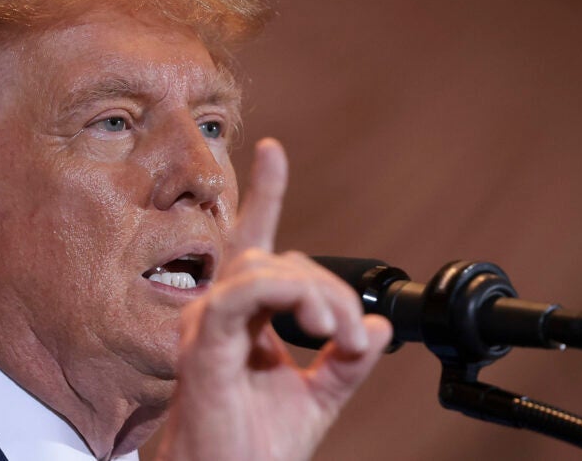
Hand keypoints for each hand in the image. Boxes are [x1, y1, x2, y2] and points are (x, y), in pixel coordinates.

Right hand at [156, 138, 392, 460]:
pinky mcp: (203, 344)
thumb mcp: (318, 397)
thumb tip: (378, 330)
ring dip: (315, 296)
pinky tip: (310, 323)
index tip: (273, 151)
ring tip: (336, 337)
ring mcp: (207, 325)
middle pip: (280, 260)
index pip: (253, 243)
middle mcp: (219, 313)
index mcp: (243, 318)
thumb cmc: (256, 445)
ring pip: (263, 269)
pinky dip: (281, 296)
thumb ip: (347, 362)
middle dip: (330, 291)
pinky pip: (240, 295)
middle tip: (351, 339)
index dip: (265, 195)